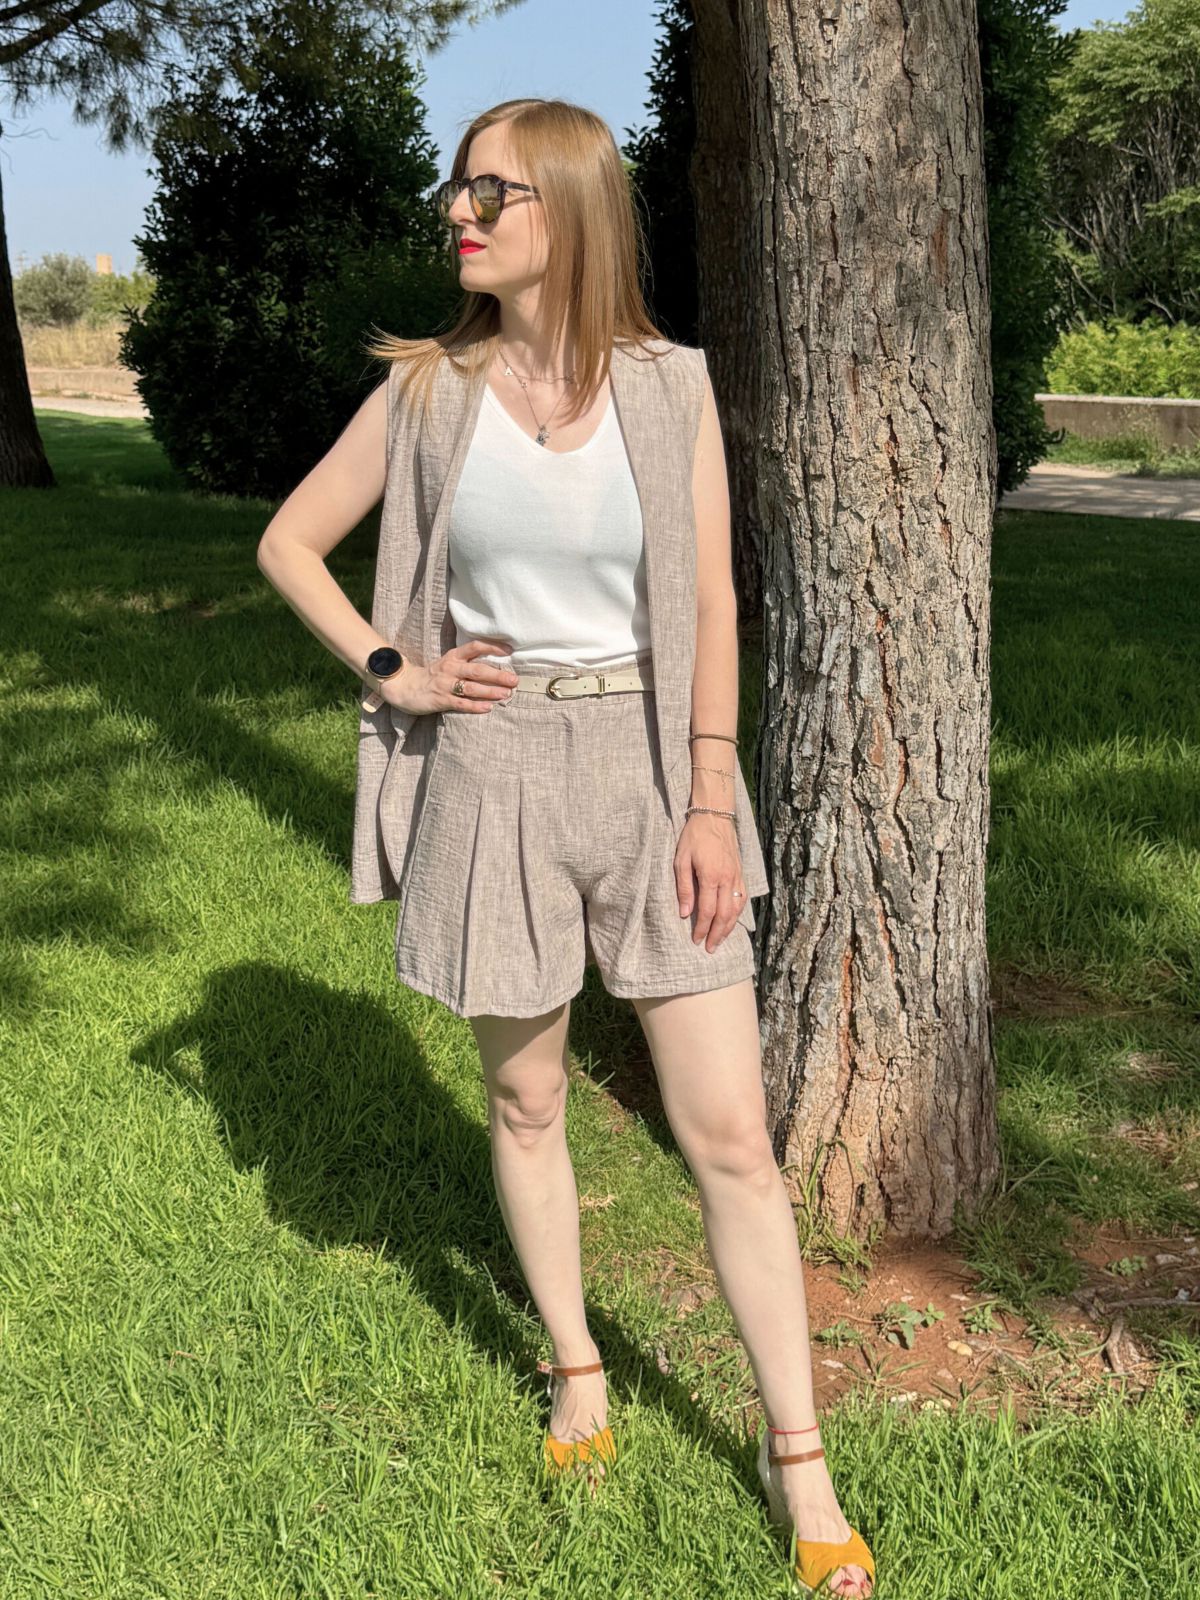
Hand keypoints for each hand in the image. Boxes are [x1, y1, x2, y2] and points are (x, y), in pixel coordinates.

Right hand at [381, 638, 518, 713]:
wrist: (405, 686)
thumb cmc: (433, 675)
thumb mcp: (448, 663)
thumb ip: (467, 663)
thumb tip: (495, 667)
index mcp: (453, 656)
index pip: (475, 647)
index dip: (492, 647)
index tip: (509, 650)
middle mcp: (450, 668)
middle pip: (477, 670)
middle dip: (497, 675)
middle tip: (514, 680)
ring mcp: (445, 684)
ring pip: (471, 687)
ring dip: (490, 691)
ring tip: (506, 694)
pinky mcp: (440, 700)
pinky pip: (461, 704)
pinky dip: (476, 706)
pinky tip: (489, 708)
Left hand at [674, 811, 745, 951]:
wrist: (714, 816)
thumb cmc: (694, 837)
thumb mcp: (681, 860)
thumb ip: (683, 887)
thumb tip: (684, 912)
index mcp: (711, 876)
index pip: (708, 911)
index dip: (702, 928)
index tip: (696, 940)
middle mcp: (727, 879)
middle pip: (725, 915)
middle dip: (717, 934)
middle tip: (710, 949)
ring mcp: (737, 876)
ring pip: (736, 909)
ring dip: (729, 927)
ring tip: (721, 940)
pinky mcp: (741, 872)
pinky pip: (742, 898)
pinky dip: (737, 913)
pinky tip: (731, 921)